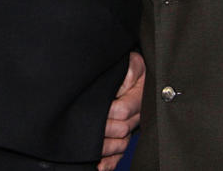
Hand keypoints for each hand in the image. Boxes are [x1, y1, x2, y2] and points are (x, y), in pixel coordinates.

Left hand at [98, 51, 144, 170]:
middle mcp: (136, 114)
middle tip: (84, 125)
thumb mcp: (131, 63)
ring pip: (121, 144)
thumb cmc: (129, 65)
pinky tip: (99, 166)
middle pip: (121, 130)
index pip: (123, 111)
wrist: (134, 70)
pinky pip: (120, 154)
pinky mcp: (124, 135)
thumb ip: (128, 71)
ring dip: (104, 147)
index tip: (94, 106)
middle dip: (102, 129)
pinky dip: (109, 162)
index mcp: (138, 96)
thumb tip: (118, 87)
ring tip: (87, 147)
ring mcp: (131, 126)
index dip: (108, 111)